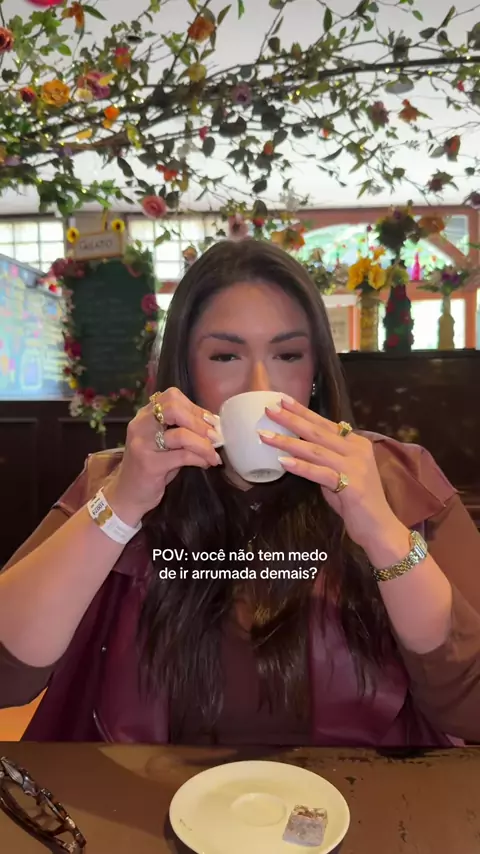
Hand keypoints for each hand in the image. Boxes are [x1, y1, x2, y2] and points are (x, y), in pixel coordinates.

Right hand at [104, 388, 221, 525]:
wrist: (127, 495)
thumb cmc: (150, 468)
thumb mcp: (164, 444)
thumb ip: (182, 430)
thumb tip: (213, 424)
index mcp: (144, 415)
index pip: (172, 397)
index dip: (195, 408)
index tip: (211, 422)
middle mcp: (140, 425)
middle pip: (175, 409)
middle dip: (200, 422)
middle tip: (215, 437)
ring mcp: (143, 444)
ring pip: (181, 434)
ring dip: (204, 444)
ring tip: (214, 454)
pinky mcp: (149, 464)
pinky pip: (182, 456)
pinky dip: (200, 458)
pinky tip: (207, 463)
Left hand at [258, 397, 400, 550]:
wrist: (379, 528)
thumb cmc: (356, 502)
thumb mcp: (339, 474)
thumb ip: (324, 459)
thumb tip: (298, 448)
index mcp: (356, 443)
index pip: (325, 423)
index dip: (303, 411)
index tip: (282, 400)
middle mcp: (357, 450)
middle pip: (318, 431)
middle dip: (291, 419)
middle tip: (269, 409)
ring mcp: (356, 467)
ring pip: (316, 450)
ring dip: (288, 442)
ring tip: (266, 436)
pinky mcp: (352, 486)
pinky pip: (320, 473)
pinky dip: (301, 466)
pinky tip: (283, 461)